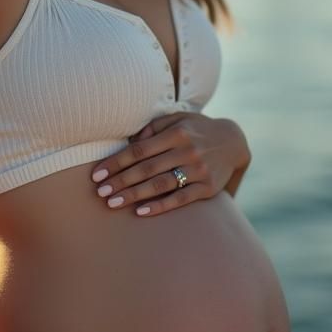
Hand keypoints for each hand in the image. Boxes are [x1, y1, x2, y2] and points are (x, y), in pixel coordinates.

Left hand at [90, 114, 251, 216]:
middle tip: (100, 192)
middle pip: (147, 169)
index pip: (140, 150)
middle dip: (120, 181)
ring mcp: (198, 170)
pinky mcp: (207, 187)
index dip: (116, 162)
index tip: (98, 174)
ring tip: (113, 203)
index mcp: (176, 133)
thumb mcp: (177, 119)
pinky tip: (141, 211)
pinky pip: (180, 199)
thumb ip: (153, 128)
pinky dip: (160, 206)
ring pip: (161, 185)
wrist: (233, 142)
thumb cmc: (195, 129)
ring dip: (134, 195)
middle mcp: (187, 151)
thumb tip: (131, 143)